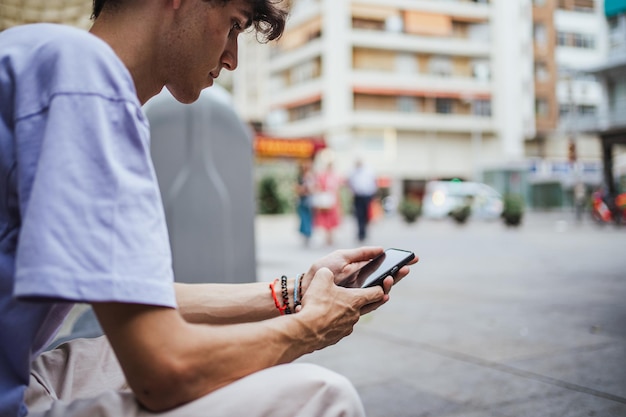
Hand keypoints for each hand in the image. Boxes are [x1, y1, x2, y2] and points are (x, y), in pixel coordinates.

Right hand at [295, 267, 384, 349]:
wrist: (305, 331)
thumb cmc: (316, 304)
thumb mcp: (321, 278)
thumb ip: (327, 273)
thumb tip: (326, 273)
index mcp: (356, 299)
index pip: (377, 292)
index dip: (381, 287)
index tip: (383, 283)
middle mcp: (355, 315)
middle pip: (369, 306)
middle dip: (372, 300)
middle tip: (378, 295)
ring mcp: (346, 328)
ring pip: (351, 317)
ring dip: (348, 311)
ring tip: (336, 305)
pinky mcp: (336, 337)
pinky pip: (339, 327)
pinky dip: (335, 322)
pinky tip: (325, 318)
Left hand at [300, 247, 417, 313]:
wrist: (304, 290)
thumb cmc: (320, 271)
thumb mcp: (341, 257)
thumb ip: (360, 253)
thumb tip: (381, 249)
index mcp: (361, 270)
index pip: (383, 266)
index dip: (397, 264)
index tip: (412, 259)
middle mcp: (362, 283)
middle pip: (385, 279)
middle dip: (398, 274)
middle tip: (406, 269)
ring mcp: (359, 295)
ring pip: (380, 292)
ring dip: (389, 285)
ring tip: (392, 278)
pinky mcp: (354, 306)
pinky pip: (371, 304)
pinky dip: (380, 299)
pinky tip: (385, 295)